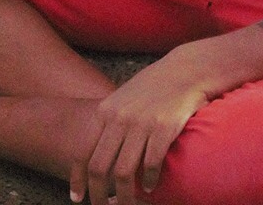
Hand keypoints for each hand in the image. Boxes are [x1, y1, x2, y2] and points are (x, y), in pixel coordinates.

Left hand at [70, 46, 211, 204]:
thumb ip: (108, 123)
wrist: (185, 70)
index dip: (78, 179)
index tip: (78, 198)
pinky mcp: (165, 128)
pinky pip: (151, 164)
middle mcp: (119, 117)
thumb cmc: (152, 87)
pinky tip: (151, 187)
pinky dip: (149, 182)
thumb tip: (96, 156)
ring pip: (124, 173)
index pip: (83, 151)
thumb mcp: (122, 99)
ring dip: (125, 197)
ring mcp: (142, 123)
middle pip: (100, 167)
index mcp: (105, 111)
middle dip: (99, 195)